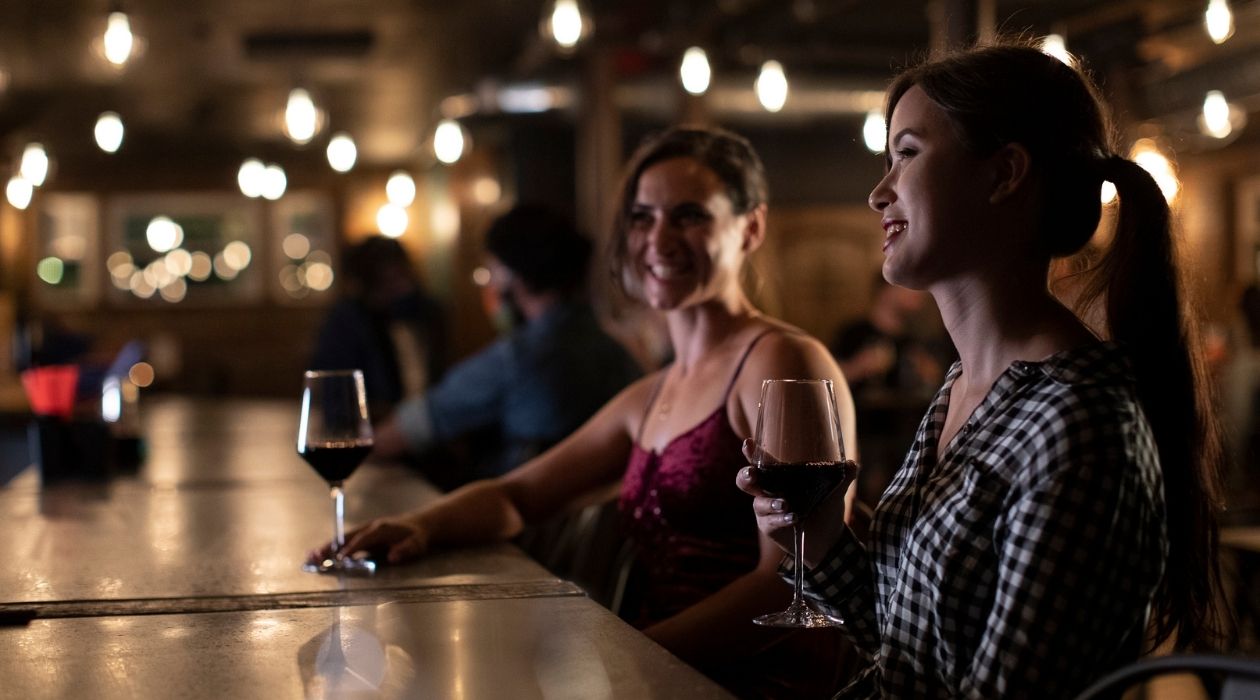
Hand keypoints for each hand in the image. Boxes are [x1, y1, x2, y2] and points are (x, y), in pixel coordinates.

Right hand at [307, 514, 429, 565]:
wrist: (418, 525)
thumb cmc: (416, 536)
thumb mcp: (417, 543)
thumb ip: (406, 550)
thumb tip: (393, 557)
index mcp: (381, 528)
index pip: (364, 538)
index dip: (352, 548)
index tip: (341, 558)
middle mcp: (369, 528)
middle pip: (347, 537)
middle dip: (332, 546)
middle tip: (316, 556)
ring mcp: (364, 532)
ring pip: (342, 540)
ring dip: (327, 548)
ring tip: (310, 558)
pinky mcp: (361, 538)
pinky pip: (344, 544)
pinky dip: (331, 550)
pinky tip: (318, 557)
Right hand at [735, 438, 853, 567]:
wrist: (828, 540)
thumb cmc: (824, 509)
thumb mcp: (834, 491)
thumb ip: (842, 476)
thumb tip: (853, 464)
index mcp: (779, 476)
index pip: (762, 461)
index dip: (752, 452)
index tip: (748, 444)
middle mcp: (768, 491)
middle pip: (746, 481)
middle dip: (745, 476)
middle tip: (752, 474)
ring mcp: (766, 510)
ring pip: (759, 503)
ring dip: (770, 502)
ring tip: (785, 504)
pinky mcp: (769, 527)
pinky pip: (769, 521)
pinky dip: (781, 518)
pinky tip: (793, 518)